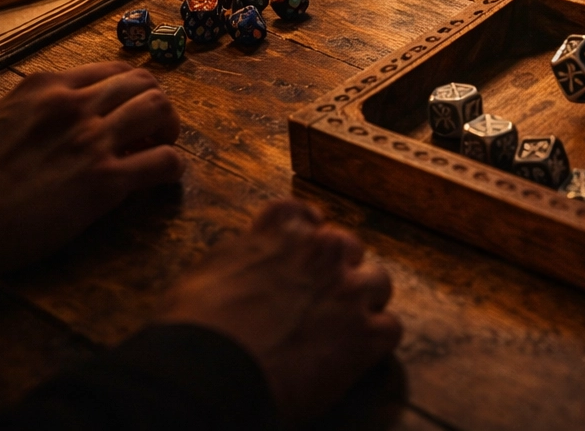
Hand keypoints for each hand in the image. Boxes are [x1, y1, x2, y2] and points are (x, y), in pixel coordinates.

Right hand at [0, 61, 183, 276]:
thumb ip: (31, 115)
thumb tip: (53, 126)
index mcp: (44, 86)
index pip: (110, 71)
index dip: (127, 92)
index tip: (125, 114)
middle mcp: (74, 103)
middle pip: (144, 83)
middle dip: (154, 106)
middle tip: (150, 133)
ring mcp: (92, 139)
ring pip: (161, 110)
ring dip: (168, 129)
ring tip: (159, 150)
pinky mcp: (104, 180)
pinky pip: (165, 161)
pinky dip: (172, 167)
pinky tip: (161, 180)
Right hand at [161, 199, 401, 422]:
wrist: (211, 370)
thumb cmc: (194, 328)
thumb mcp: (205, 275)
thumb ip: (237, 260)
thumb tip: (242, 269)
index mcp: (279, 233)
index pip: (302, 213)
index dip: (305, 231)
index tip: (305, 245)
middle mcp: (321, 252)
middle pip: (348, 247)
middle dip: (337, 269)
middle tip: (321, 299)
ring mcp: (348, 291)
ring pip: (378, 282)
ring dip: (364, 301)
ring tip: (344, 328)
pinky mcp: (365, 335)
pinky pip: (390, 328)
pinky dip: (376, 342)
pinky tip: (357, 356)